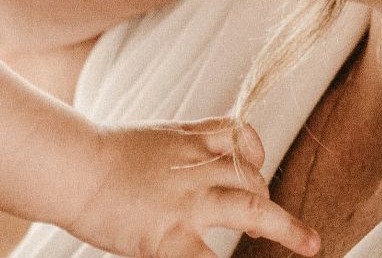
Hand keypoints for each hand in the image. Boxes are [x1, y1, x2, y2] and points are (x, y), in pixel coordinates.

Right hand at [66, 119, 318, 257]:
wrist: (70, 168)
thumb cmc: (101, 157)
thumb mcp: (152, 138)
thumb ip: (183, 147)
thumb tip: (208, 159)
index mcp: (188, 140)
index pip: (240, 135)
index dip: (255, 153)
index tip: (256, 171)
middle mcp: (195, 168)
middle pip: (252, 175)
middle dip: (272, 202)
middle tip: (289, 232)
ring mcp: (187, 202)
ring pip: (253, 208)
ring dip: (286, 228)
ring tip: (311, 245)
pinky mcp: (170, 237)